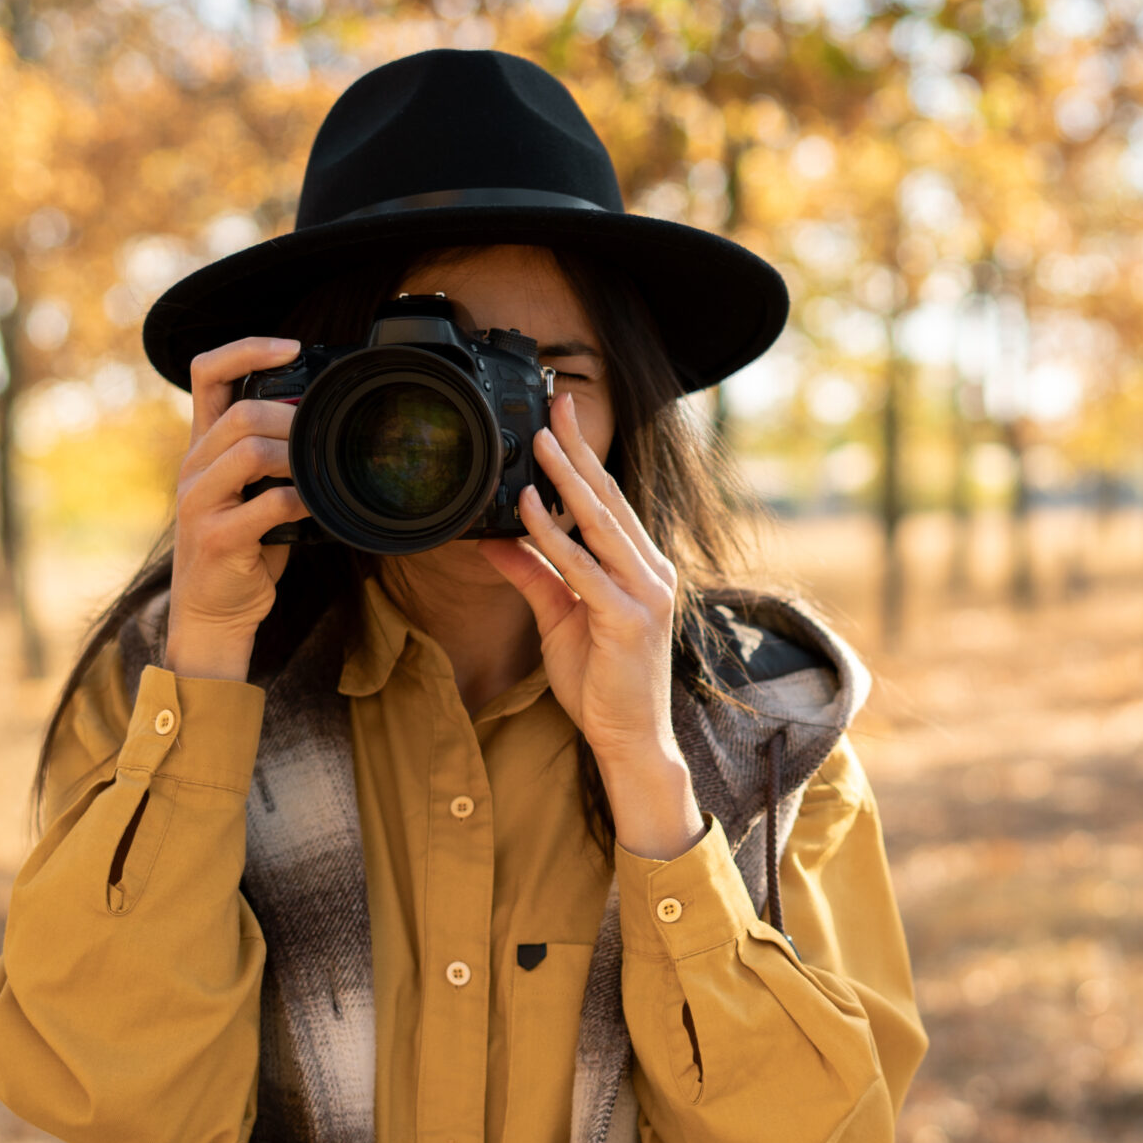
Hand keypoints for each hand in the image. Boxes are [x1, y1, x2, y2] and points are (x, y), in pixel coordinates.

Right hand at [166, 337, 309, 680]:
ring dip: (296, 455)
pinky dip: (300, 501)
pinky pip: (266, 505)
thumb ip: (271, 457)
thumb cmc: (243, 549)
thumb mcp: (250, 492)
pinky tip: (314, 508)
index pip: (206, 373)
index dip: (247, 349)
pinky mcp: (217, 538)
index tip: (292, 347)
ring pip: (250, 451)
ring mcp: (200, 502)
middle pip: (240, 413)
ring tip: (318, 469)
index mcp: (202, 448)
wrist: (212, 614)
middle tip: (321, 432)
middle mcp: (193, 467)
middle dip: (291, 415)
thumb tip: (321, 424)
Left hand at [480, 392, 703, 859]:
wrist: (629, 737)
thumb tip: (492, 540)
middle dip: (580, 450)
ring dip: (567, 478)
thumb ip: (531, 575)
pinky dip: (554, 535)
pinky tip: (530, 508)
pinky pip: (583, 567)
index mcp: (640, 568)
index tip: (561, 419)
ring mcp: (644, 593)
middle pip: (609, 499)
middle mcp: (650, 572)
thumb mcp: (558, 618)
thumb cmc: (601, 682)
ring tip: (540, 441)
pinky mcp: (628, 618)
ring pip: (599, 523)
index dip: (585, 459)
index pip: (610, 503)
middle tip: (556, 405)